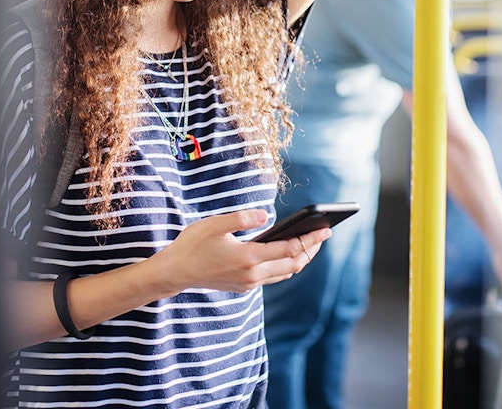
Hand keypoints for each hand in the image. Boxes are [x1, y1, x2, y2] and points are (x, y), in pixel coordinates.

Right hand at [152, 210, 330, 293]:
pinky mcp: (243, 287)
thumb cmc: (192, 244)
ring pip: (284, 274)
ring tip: (310, 244)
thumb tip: (265, 215)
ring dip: (299, 259)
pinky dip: (285, 266)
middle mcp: (253, 274)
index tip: (326, 229)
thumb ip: (242, 218)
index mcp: (249, 257)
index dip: (310, 239)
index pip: (289, 249)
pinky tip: (285, 255)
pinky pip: (272, 278)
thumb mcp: (215, 224)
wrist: (175, 272)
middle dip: (310, 249)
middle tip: (323, 234)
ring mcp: (248, 284)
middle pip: (293, 264)